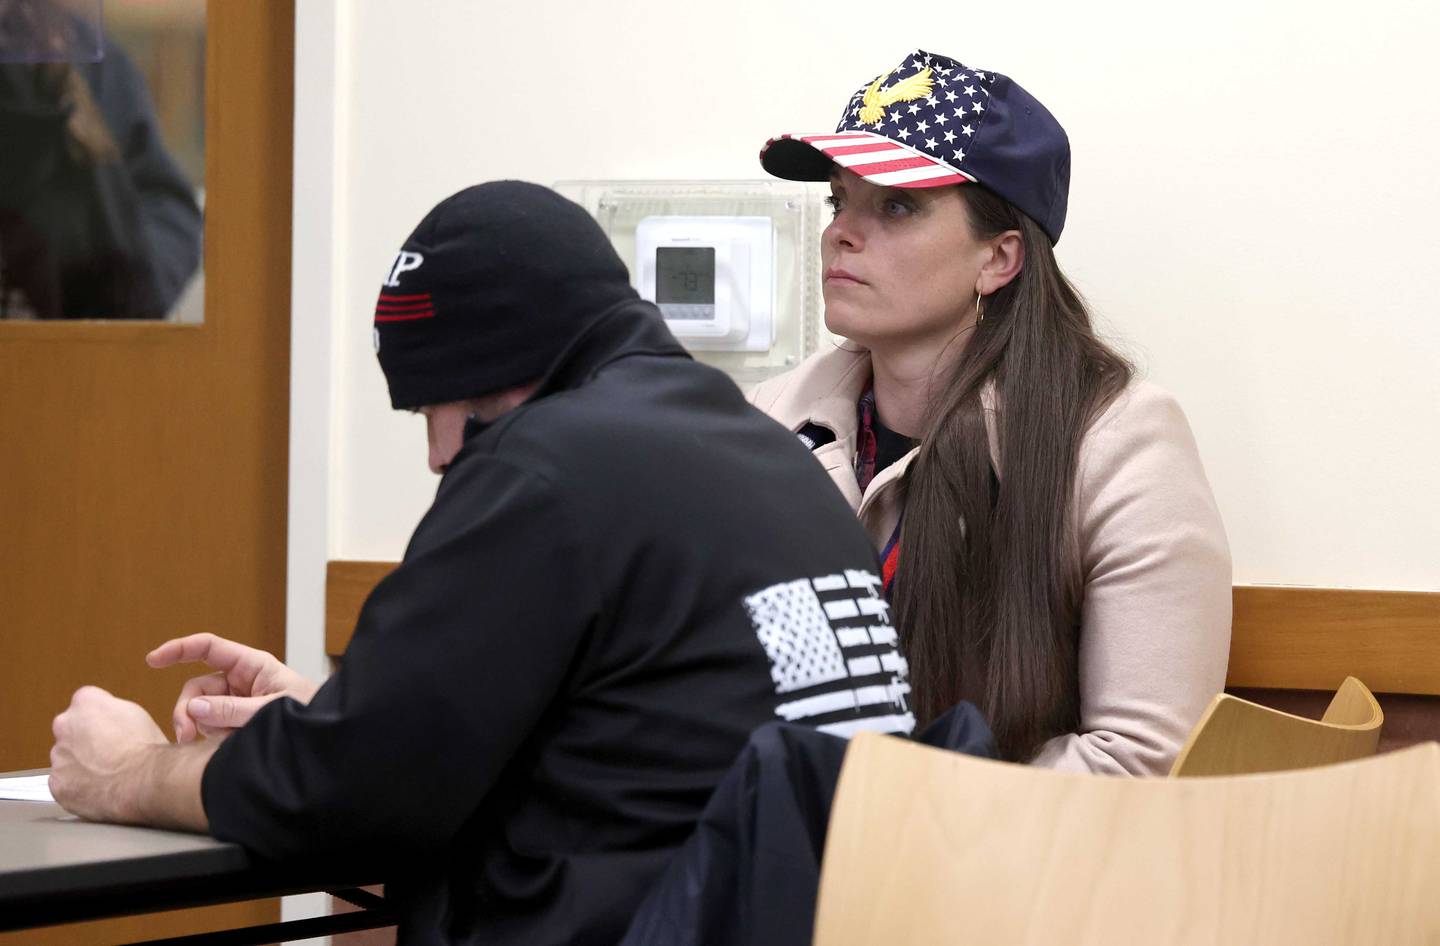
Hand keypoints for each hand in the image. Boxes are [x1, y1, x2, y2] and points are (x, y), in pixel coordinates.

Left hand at [50, 686, 167, 822]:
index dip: (102, 717)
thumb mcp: (136, 712)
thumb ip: (112, 710)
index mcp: (85, 702)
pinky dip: (77, 787)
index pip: (86, 703)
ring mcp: (58, 756)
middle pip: (71, 731)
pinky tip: (98, 789)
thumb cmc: (145, 746)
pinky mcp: (57, 784)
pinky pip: (64, 784)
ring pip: (67, 758)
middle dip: (84, 740)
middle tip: (109, 752)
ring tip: (107, 775)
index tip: (113, 728)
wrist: (143, 781)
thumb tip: (107, 720)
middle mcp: (64, 725)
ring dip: (80, 764)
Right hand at [147, 633, 319, 742]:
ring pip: (200, 712)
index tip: (152, 660)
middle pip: (196, 689)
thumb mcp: (272, 710)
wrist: (325, 737)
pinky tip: (231, 745)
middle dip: (187, 711)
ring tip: (229, 741)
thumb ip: (233, 710)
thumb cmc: (309, 712)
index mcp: (252, 665)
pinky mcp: (235, 722)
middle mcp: (240, 680)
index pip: (208, 647)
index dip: (178, 649)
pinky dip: (215, 739)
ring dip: (206, 729)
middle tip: (185, 736)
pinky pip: (212, 728)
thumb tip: (194, 708)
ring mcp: (236, 701)